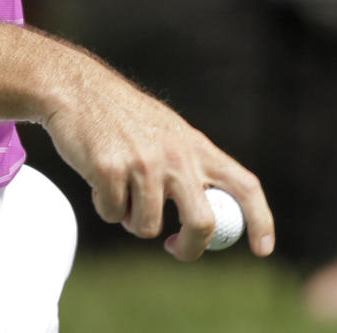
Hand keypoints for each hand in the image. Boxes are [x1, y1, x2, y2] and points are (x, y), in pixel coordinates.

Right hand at [42, 50, 274, 260]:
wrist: (75, 87)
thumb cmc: (121, 115)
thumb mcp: (166, 131)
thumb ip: (188, 166)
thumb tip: (208, 221)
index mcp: (194, 145)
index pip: (243, 186)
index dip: (260, 221)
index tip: (262, 250)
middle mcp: (175, 155)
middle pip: (203, 223)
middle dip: (189, 247)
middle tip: (174, 247)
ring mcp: (143, 163)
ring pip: (148, 226)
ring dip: (131, 218)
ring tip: (119, 188)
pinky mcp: (110, 169)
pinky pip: (112, 213)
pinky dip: (104, 206)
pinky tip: (97, 178)